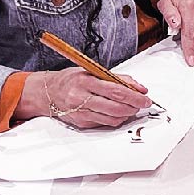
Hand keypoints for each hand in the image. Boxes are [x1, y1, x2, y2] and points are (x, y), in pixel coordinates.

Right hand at [33, 68, 151, 128]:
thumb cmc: (72, 79)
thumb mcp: (92, 71)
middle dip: (134, 106)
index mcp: (85, 81)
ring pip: (113, 119)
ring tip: (131, 107)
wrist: (48, 92)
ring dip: (127, 114)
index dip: (135, 96)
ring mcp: (81, 113)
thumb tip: (139, 88)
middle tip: (142, 103)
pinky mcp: (82, 123)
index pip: (116, 91)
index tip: (146, 97)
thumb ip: (117, 78)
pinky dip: (116, 119)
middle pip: (116, 107)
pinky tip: (118, 112)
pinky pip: (105, 123)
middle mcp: (81, 98)